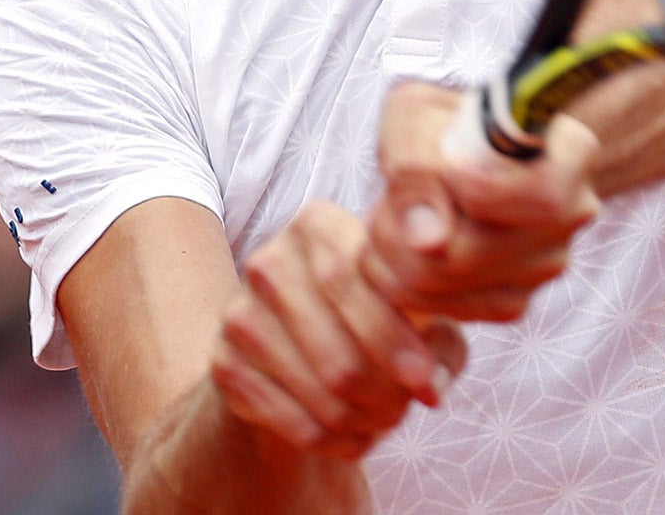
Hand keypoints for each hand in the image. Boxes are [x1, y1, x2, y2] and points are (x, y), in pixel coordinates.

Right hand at [210, 200, 465, 460]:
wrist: (292, 341)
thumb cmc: (369, 315)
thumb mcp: (413, 311)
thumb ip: (440, 340)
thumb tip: (433, 386)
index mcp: (318, 224)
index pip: (352, 280)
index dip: (392, 338)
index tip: (422, 379)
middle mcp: (269, 261)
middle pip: (338, 352)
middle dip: (385, 394)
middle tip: (406, 407)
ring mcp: (239, 314)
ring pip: (320, 392)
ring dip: (364, 420)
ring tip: (384, 418)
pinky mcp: (224, 365)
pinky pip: (292, 421)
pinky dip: (333, 440)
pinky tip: (353, 435)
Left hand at [365, 81, 598, 323]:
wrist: (457, 146)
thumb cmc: (439, 123)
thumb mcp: (416, 114)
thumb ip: (414, 162)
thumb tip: (428, 240)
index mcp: (572, 153)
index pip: (537, 195)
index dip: (470, 185)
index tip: (439, 163)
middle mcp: (572, 214)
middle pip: (466, 253)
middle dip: (400, 227)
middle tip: (386, 196)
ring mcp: (547, 265)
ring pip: (444, 286)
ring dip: (396, 253)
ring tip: (396, 213)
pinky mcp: (515, 301)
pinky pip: (445, 308)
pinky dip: (407, 280)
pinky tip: (408, 243)